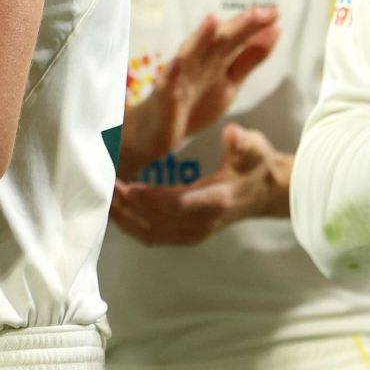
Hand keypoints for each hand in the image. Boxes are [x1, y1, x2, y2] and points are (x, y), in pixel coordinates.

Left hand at [109, 124, 290, 246]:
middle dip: (127, 206)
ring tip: (104, 196)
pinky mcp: (187, 236)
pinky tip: (116, 210)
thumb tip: (232, 132)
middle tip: (103, 185)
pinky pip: (153, 236)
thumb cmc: (256, 166)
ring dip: (125, 217)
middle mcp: (202, 224)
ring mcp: (193, 233)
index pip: (176, 204)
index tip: (126, 185)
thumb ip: (243, 142)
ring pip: (150, 233)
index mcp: (216, 201)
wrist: (266, 193)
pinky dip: (132, 225)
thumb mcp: (255, 148)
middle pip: (156, 221)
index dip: (149, 197)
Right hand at [116, 9, 281, 175]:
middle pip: (218, 40)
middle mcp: (199, 61)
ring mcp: (179, 77)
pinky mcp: (163, 96)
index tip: (276, 11)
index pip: (238, 37)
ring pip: (190, 54)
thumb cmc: (194, 101)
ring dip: (200, 37)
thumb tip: (275, 29)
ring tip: (213, 20)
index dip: (256, 25)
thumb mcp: (230, 81)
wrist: (158, 130)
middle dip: (237, 26)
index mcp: (217, 58)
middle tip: (258, 13)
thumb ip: (251, 57)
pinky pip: (166, 83)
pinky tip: (176, 61)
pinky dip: (170, 72)